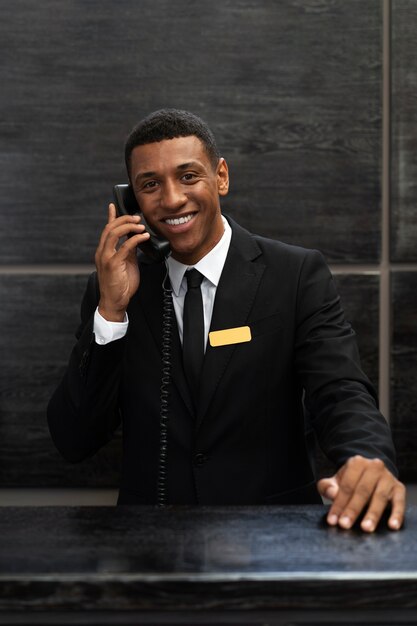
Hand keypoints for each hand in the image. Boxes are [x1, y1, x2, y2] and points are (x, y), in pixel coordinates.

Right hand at [95, 203, 149, 320]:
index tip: (114, 206)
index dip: (111, 217)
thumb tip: (135, 238)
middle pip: (110, 228)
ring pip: (113, 233)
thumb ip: (129, 250)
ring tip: (140, 225)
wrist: (115, 302)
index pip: (107, 230)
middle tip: (137, 218)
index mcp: (104, 251)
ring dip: (128, 226)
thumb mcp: (127, 263)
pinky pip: (124, 247)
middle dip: (123, 219)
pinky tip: (143, 237)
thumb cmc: (121, 285)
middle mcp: (102, 252)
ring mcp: (106, 258)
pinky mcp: (112, 264)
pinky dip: (135, 239)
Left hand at [317, 455, 405, 532]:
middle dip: (353, 510)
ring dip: (372, 514)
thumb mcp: (337, 480)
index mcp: (357, 463)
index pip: (346, 486)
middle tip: (345, 525)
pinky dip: (397, 515)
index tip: (333, 520)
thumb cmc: (352, 480)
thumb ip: (327, 486)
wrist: (373, 472)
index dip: (339, 504)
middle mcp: (374, 467)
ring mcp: (388, 477)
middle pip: (362, 491)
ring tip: (366, 528)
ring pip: (380, 497)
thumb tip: (332, 494)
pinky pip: (399, 502)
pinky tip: (392, 525)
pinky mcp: (399, 488)